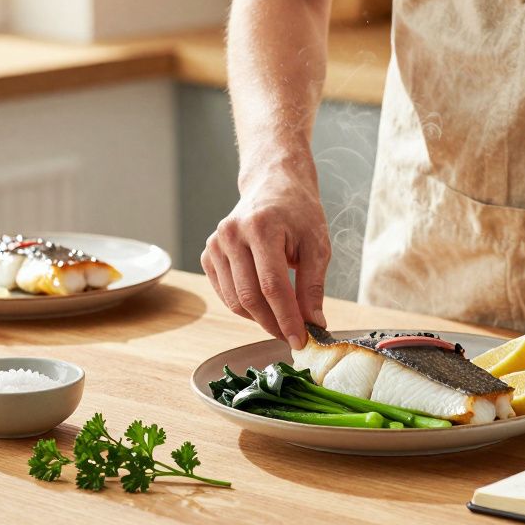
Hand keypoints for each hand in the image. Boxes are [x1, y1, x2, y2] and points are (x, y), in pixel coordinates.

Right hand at [201, 158, 329, 348]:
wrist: (273, 185)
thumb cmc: (298, 213)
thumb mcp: (317, 244)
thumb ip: (313, 285)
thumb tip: (314, 323)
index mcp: (261, 227)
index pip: (272, 286)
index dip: (287, 318)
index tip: (301, 339)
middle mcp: (232, 234)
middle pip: (250, 297)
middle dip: (274, 324)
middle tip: (294, 336)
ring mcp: (215, 243)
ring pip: (234, 300)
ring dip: (260, 319)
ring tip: (283, 319)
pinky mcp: (208, 253)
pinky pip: (225, 294)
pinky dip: (245, 306)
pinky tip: (264, 304)